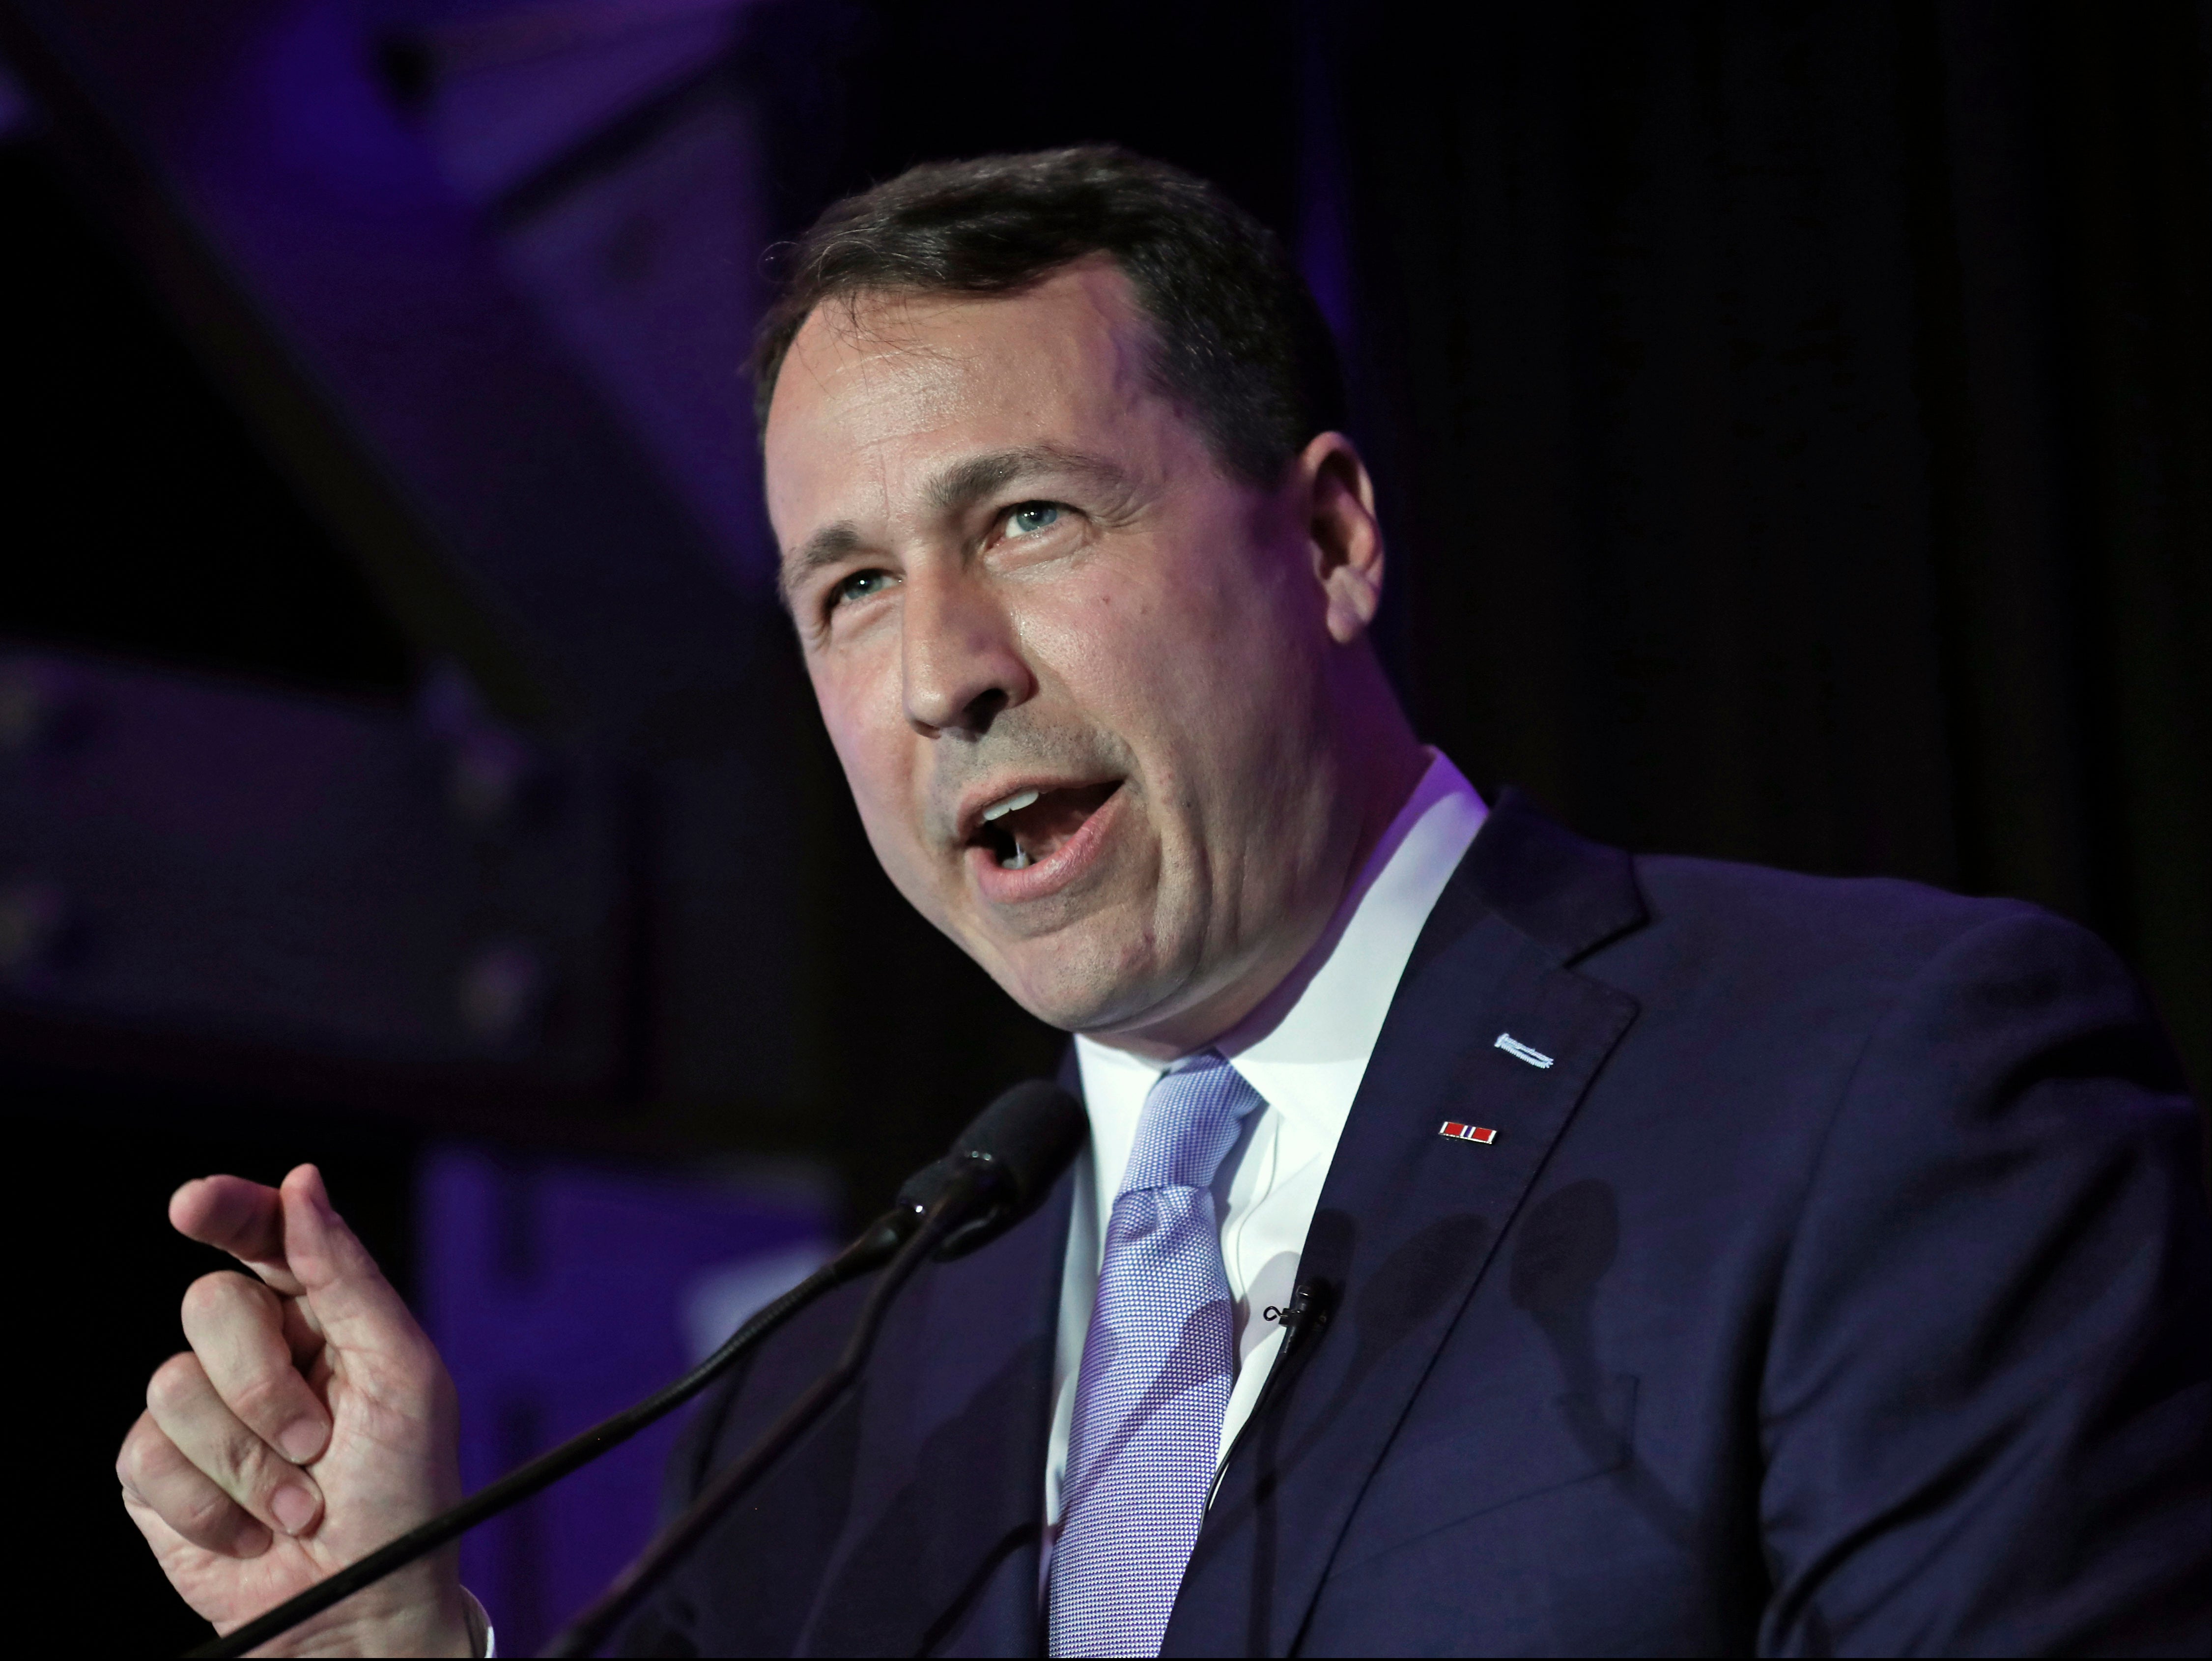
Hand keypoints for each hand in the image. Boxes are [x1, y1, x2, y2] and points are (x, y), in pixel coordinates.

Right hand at [117, 1165, 471, 1655]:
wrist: (364, 1604)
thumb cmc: (405, 1492)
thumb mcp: (404, 1374)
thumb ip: (349, 1278)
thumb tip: (302, 1183)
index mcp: (322, 1316)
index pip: (264, 1235)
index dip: (227, 1208)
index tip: (195, 1204)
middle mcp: (257, 1354)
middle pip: (211, 1306)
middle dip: (262, 1382)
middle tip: (316, 1441)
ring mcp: (202, 1414)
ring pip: (173, 1384)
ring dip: (246, 1459)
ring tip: (298, 1501)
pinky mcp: (158, 1478)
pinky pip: (144, 1456)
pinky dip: (208, 1504)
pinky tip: (250, 1531)